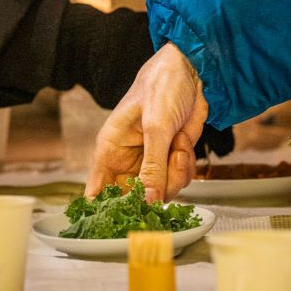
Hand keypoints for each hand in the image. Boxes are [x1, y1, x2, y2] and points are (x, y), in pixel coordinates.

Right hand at [85, 43, 208, 202]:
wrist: (193, 70)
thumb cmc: (162, 86)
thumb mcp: (156, 126)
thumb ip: (152, 166)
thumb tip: (147, 202)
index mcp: (110, 149)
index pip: (97, 191)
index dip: (107, 210)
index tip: (124, 220)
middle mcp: (128, 160)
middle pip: (135, 199)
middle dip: (155, 189)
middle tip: (168, 163)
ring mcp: (150, 161)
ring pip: (160, 192)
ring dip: (175, 173)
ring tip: (177, 143)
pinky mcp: (171, 158)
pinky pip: (178, 179)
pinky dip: (186, 164)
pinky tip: (183, 142)